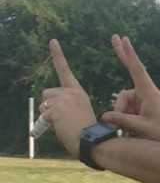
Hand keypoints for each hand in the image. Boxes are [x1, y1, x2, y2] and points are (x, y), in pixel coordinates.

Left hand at [39, 40, 96, 156]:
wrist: (92, 141)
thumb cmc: (89, 132)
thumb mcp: (81, 113)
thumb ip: (67, 106)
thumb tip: (49, 109)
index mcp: (78, 92)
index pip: (65, 70)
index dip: (57, 55)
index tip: (52, 41)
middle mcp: (70, 92)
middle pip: (48, 93)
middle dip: (50, 106)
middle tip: (64, 119)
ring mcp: (63, 100)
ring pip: (43, 104)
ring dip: (48, 115)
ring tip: (64, 124)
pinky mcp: (56, 109)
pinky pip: (44, 115)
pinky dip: (49, 124)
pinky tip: (62, 127)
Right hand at [101, 34, 159, 142]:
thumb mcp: (143, 128)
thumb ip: (123, 121)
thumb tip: (104, 116)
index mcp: (149, 93)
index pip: (137, 69)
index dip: (129, 54)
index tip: (124, 39)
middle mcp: (146, 95)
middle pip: (124, 93)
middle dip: (120, 95)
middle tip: (113, 37)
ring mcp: (145, 103)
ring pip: (124, 107)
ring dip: (124, 119)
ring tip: (132, 134)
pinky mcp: (144, 111)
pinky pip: (128, 113)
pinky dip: (127, 122)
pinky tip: (130, 134)